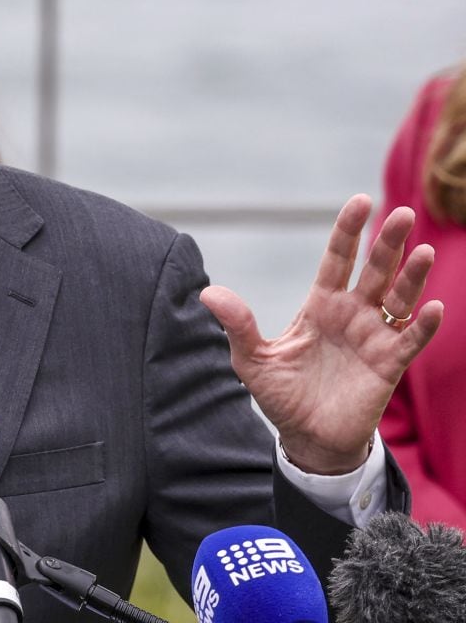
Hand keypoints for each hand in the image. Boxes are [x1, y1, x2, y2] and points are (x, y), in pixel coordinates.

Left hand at [200, 194, 441, 474]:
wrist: (307, 438)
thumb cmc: (281, 395)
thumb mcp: (252, 360)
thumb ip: (237, 325)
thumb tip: (209, 293)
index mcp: (320, 306)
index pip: (337, 260)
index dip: (348, 232)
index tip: (360, 201)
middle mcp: (351, 315)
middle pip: (374, 270)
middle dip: (387, 243)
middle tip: (401, 213)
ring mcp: (373, 337)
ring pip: (399, 298)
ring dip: (412, 276)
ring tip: (422, 250)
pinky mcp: (388, 365)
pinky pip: (410, 340)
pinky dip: (422, 325)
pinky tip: (431, 308)